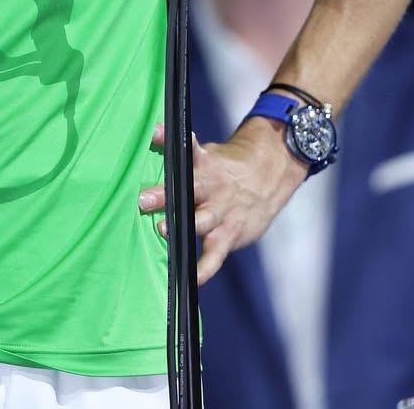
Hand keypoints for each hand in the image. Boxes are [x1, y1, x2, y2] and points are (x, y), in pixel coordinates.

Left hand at [138, 118, 306, 283]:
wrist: (269, 178)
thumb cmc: (226, 169)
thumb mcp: (207, 155)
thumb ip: (182, 155)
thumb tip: (154, 139)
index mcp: (206, 165)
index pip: (188, 150)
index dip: (170, 141)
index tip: (155, 134)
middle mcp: (213, 189)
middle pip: (188, 190)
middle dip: (166, 196)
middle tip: (143, 199)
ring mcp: (222, 213)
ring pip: (201, 221)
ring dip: (181, 227)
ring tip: (162, 231)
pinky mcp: (230, 235)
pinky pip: (215, 256)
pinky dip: (204, 269)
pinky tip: (191, 279)